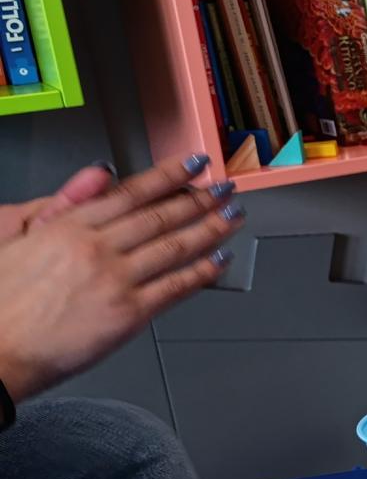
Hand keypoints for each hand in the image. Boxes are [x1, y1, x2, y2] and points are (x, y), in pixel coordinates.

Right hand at [0, 155, 242, 399]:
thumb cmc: (3, 302)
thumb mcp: (21, 238)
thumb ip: (66, 204)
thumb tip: (101, 174)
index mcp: (68, 226)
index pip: (131, 193)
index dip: (169, 176)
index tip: (194, 164)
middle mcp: (96, 248)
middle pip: (160, 216)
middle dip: (200, 199)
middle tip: (224, 188)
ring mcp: (115, 280)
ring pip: (175, 246)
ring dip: (211, 228)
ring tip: (233, 215)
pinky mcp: (127, 313)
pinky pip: (176, 287)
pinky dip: (203, 271)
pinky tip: (220, 259)